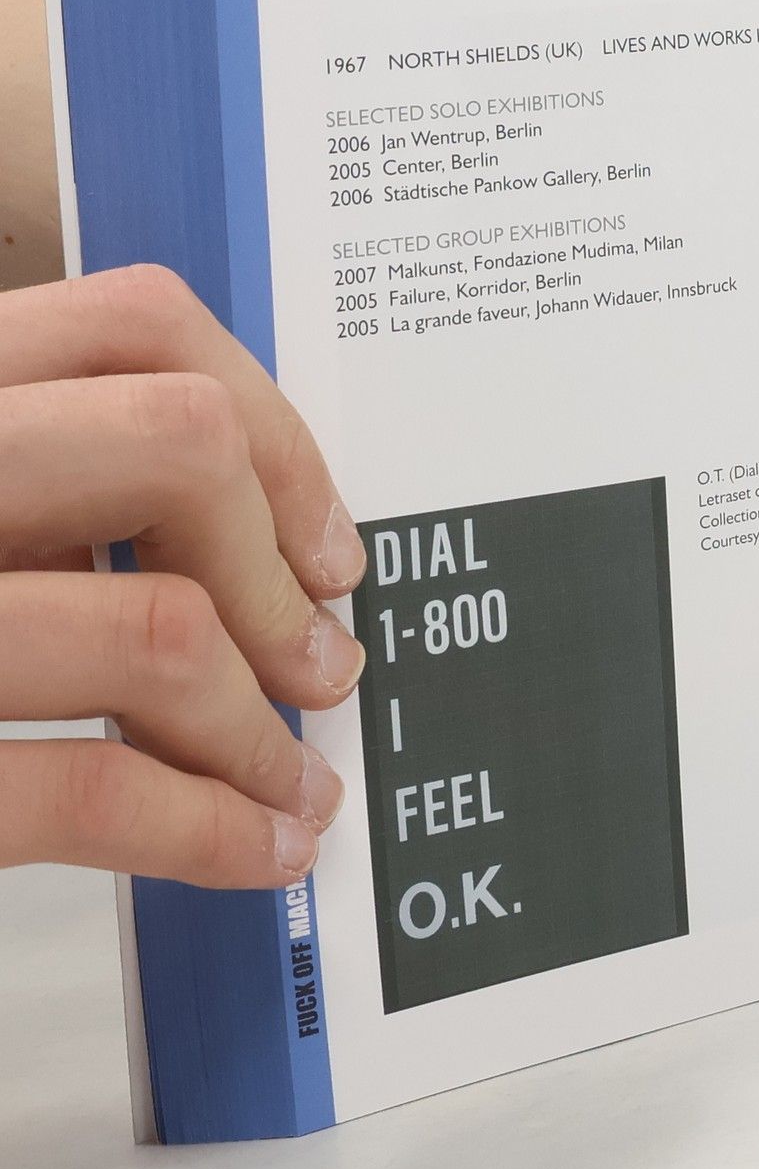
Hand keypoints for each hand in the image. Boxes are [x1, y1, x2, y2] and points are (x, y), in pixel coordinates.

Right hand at [0, 266, 365, 885]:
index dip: (271, 427)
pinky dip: (209, 827)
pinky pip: (86, 788)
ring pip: (154, 628)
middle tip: (317, 659)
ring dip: (259, 729)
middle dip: (278, 569)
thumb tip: (247, 533)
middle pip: (171, 445)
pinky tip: (248, 847)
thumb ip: (29, 482)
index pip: (134, 321)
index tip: (317, 536)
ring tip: (289, 782)